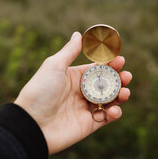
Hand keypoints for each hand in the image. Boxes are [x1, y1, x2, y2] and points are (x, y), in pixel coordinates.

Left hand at [14, 32, 131, 154]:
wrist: (31, 124)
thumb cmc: (40, 92)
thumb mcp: (54, 66)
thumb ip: (69, 51)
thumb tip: (78, 34)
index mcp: (74, 77)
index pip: (97, 69)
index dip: (110, 64)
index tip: (120, 60)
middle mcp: (81, 92)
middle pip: (107, 84)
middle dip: (119, 79)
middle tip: (126, 76)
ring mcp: (86, 108)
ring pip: (110, 100)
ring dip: (121, 95)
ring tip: (124, 92)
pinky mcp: (89, 124)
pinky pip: (107, 118)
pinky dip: (114, 113)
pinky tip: (113, 110)